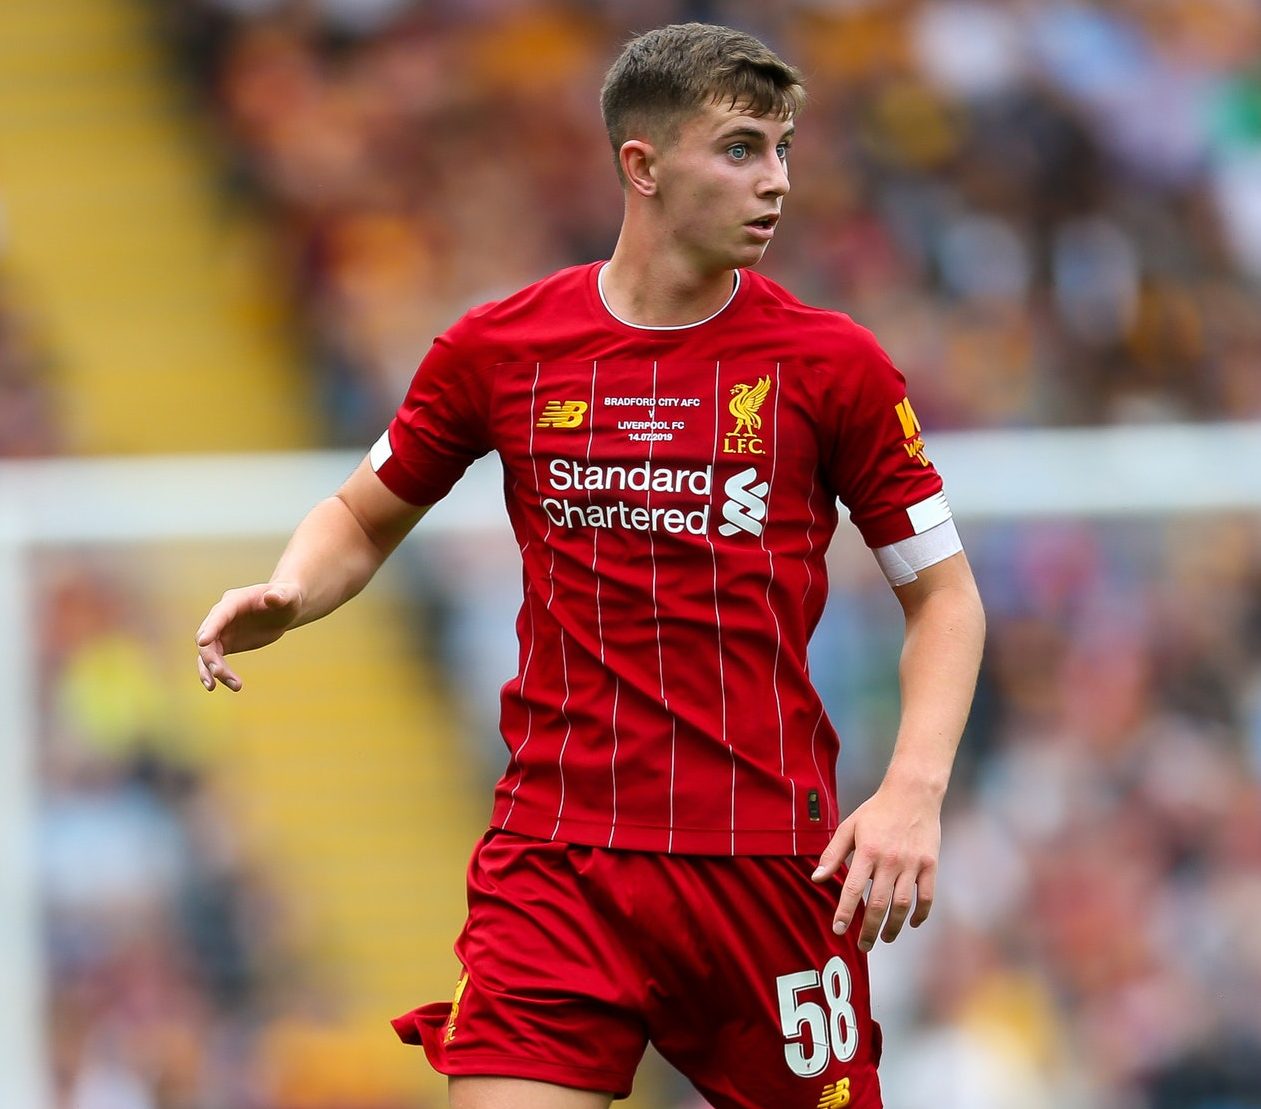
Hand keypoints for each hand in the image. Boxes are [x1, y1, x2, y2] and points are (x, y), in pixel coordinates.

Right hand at [196, 582, 301, 691]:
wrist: (284, 609)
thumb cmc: (287, 598)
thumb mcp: (288, 596)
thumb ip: (281, 596)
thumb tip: (272, 596)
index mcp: (234, 601)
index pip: (219, 615)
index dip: (211, 628)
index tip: (203, 643)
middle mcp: (222, 616)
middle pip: (207, 636)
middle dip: (210, 656)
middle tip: (220, 674)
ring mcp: (221, 630)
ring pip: (208, 653)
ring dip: (212, 670)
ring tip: (234, 686)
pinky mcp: (226, 644)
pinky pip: (214, 660)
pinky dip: (217, 673)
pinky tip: (227, 685)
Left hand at [811, 778, 940, 951]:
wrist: (913, 793)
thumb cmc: (876, 811)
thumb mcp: (849, 827)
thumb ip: (833, 854)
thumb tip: (816, 878)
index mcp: (867, 851)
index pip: (853, 889)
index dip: (845, 912)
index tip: (838, 930)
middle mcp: (890, 860)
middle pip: (879, 904)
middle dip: (870, 930)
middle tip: (863, 946)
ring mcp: (912, 864)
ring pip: (903, 905)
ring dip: (893, 927)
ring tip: (885, 939)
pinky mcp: (930, 865)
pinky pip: (927, 897)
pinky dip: (920, 914)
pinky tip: (910, 924)